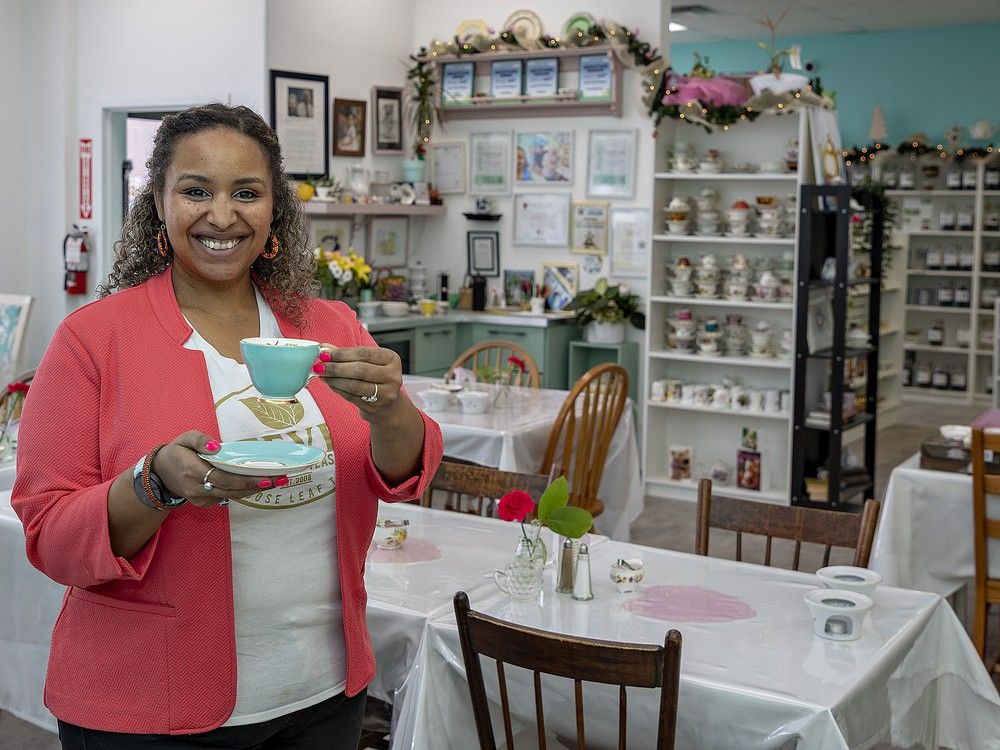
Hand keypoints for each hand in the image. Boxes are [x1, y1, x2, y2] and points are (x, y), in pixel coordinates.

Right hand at [151, 432, 287, 507]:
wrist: (160, 474)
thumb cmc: (177, 452)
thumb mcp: (184, 438)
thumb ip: (199, 439)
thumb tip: (216, 445)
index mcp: (192, 470)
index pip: (223, 478)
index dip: (245, 480)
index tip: (265, 476)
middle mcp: (196, 488)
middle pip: (232, 490)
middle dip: (257, 485)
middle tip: (281, 479)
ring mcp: (200, 498)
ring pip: (232, 496)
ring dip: (255, 489)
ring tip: (277, 481)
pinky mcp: (204, 503)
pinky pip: (227, 497)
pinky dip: (244, 491)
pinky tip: (260, 483)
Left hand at [311, 345, 403, 420]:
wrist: (388, 405)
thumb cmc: (376, 378)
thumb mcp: (368, 362)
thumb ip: (347, 354)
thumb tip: (325, 348)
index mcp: (391, 358)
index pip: (363, 353)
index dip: (342, 354)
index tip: (324, 354)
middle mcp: (392, 375)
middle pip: (360, 370)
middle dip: (336, 368)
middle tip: (319, 366)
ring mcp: (386, 393)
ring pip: (355, 385)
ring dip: (335, 380)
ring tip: (322, 376)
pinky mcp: (376, 406)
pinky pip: (352, 397)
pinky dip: (338, 390)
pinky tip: (330, 384)